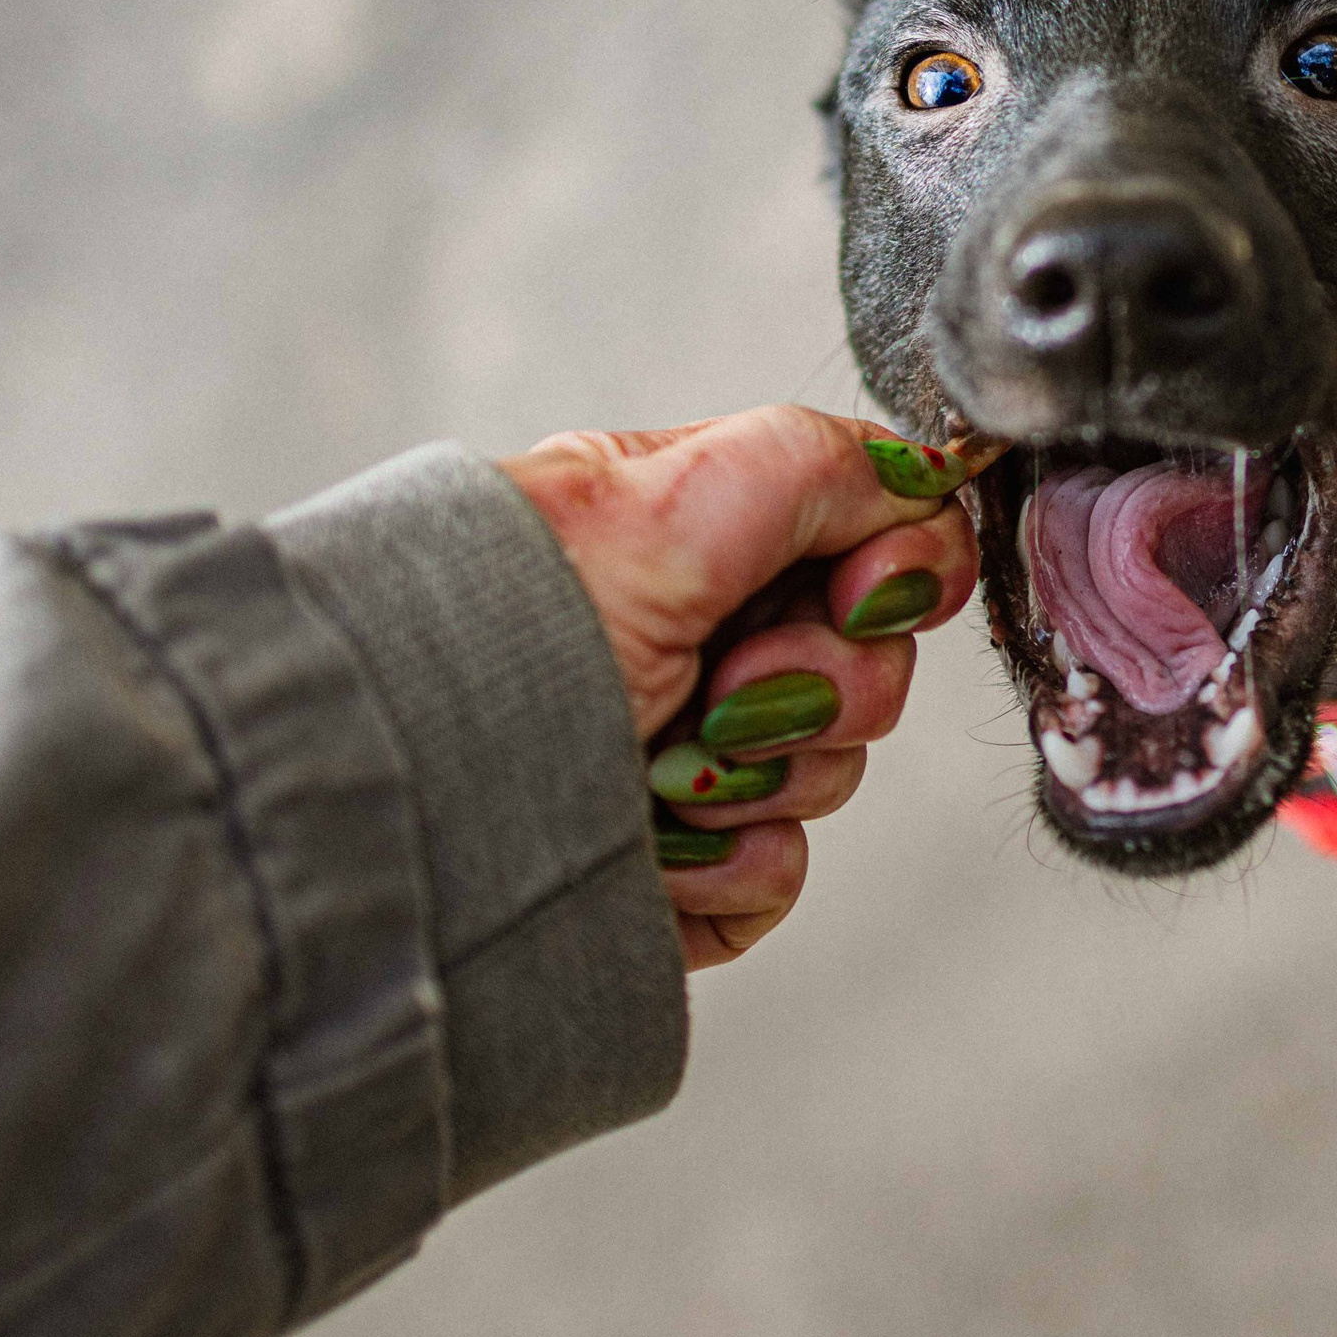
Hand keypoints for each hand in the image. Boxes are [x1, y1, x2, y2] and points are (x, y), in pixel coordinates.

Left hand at [501, 406, 980, 970]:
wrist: (405, 798)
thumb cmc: (501, 632)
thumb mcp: (671, 503)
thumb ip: (819, 465)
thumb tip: (930, 475)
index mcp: (698, 530)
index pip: (872, 536)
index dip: (897, 572)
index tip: (857, 593)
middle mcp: (700, 636)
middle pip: (869, 660)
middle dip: (816, 683)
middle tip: (721, 687)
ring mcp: (694, 754)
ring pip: (832, 769)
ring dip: (762, 775)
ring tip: (657, 766)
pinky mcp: (682, 863)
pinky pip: (780, 871)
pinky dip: (731, 865)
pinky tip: (656, 845)